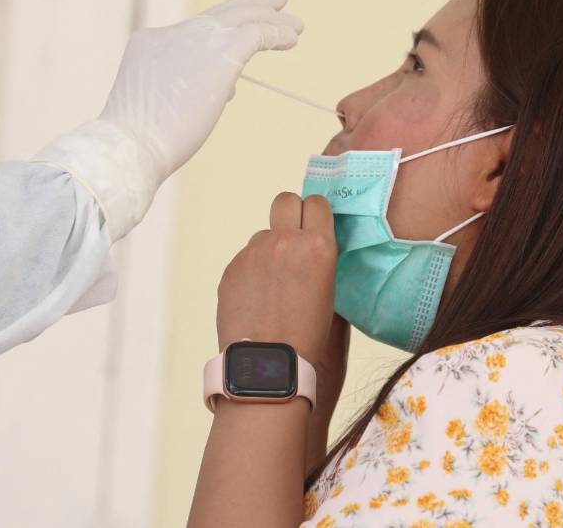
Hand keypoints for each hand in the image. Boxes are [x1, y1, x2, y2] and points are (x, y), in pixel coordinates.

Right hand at [100, 0, 302, 179]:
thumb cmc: (139, 143)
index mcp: (149, 44)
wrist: (130, 146)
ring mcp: (195, 40)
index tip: (243, 36)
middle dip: (249, 4)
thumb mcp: (158, 106)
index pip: (192, 33)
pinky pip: (257, 33)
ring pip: (241, 16)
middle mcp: (171, 33)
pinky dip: (276, 33)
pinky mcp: (221, 53)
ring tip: (295, 24)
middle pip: (218, 14)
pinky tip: (291, 38)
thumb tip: (226, 90)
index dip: (221, 34)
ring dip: (271, 18)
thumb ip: (187, 90)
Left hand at [216, 193, 336, 367]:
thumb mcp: (330, 293)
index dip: (316, 214)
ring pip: (264, 234)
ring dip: (270, 249)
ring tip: (274, 286)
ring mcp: (253, 252)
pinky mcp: (232, 268)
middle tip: (293, 239)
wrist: (269, 362)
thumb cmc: (308, 336)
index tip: (315, 227)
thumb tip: (314, 248)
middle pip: (285, 201)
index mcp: (317, 246)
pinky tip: (257, 299)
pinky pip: (245, 258)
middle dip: (290, 213)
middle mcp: (285, 241)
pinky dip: (252, 271)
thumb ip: (321, 260)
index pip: (317, 203)